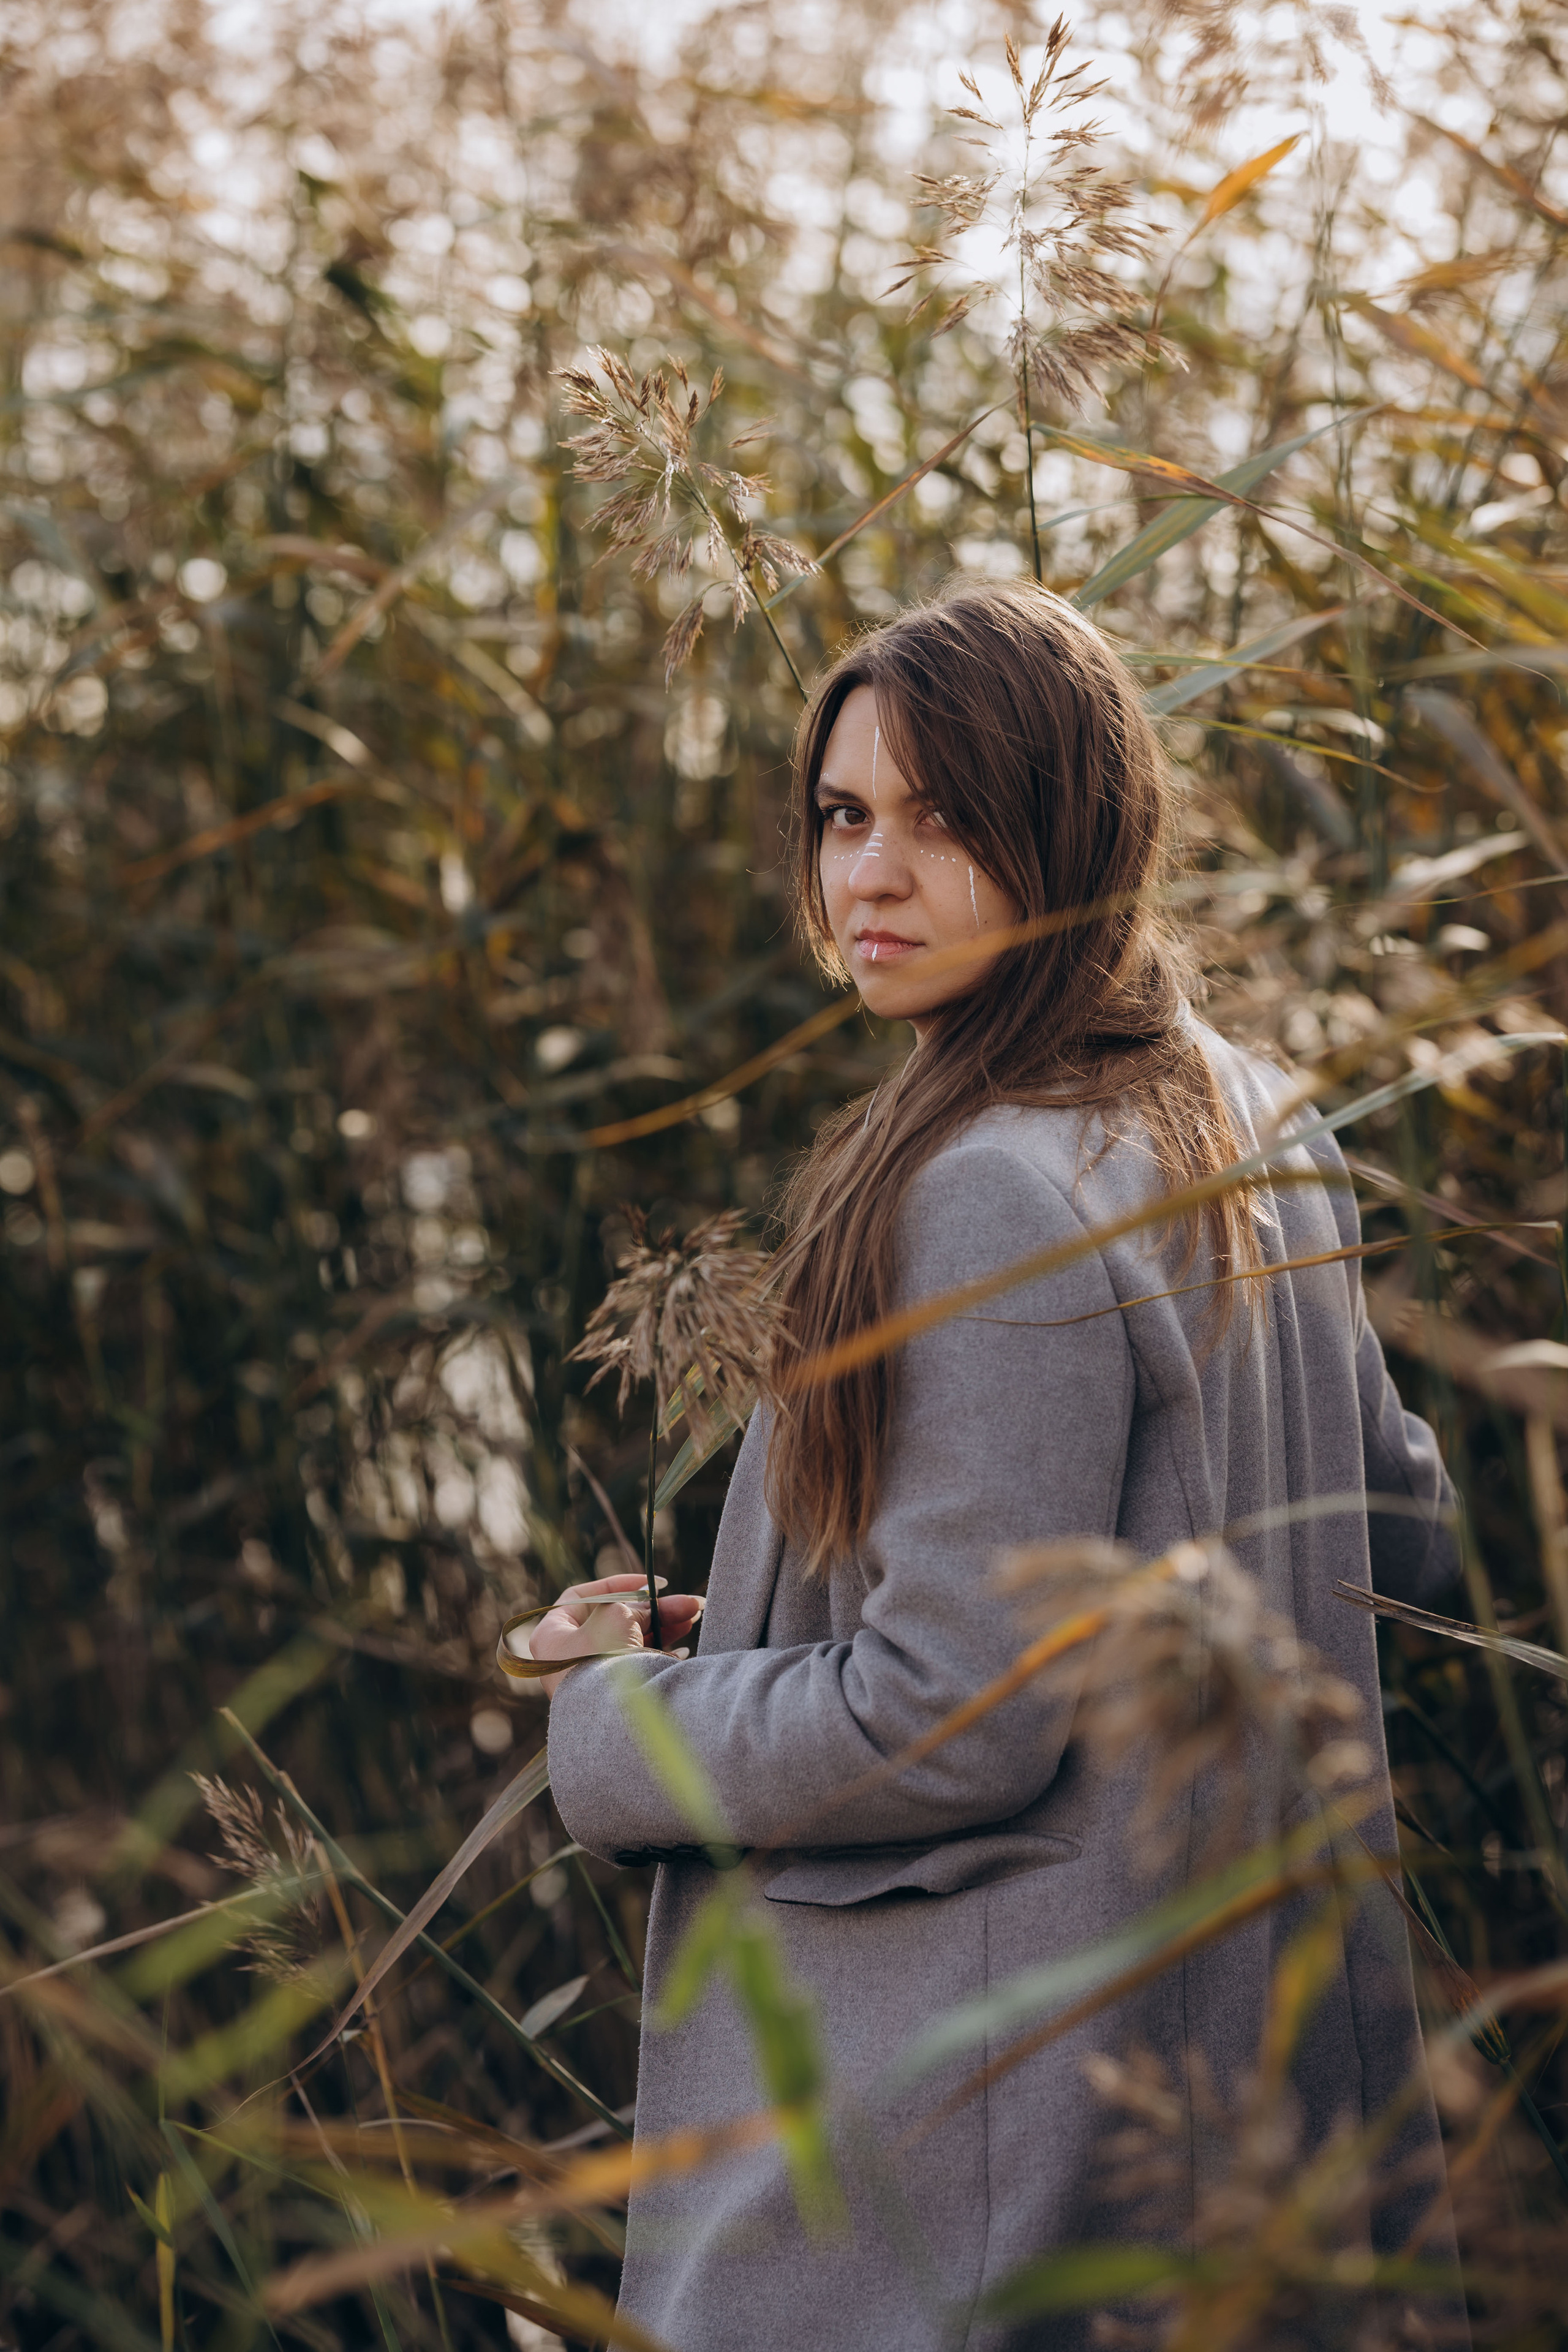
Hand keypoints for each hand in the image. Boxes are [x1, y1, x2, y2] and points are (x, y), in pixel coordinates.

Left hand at [529, 1573, 704, 1699]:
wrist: (609, 1716)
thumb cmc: (602, 1656)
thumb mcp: (618, 1616)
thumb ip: (631, 1607)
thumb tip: (646, 1610)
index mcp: (553, 1633)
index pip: (582, 1597)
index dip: (616, 1585)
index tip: (648, 1583)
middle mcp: (567, 1656)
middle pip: (614, 1620)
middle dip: (654, 1609)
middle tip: (687, 1603)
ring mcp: (589, 1678)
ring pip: (629, 1642)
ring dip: (662, 1627)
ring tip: (693, 1615)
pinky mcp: (610, 1696)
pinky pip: (636, 1667)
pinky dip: (657, 1655)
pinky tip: (682, 1649)